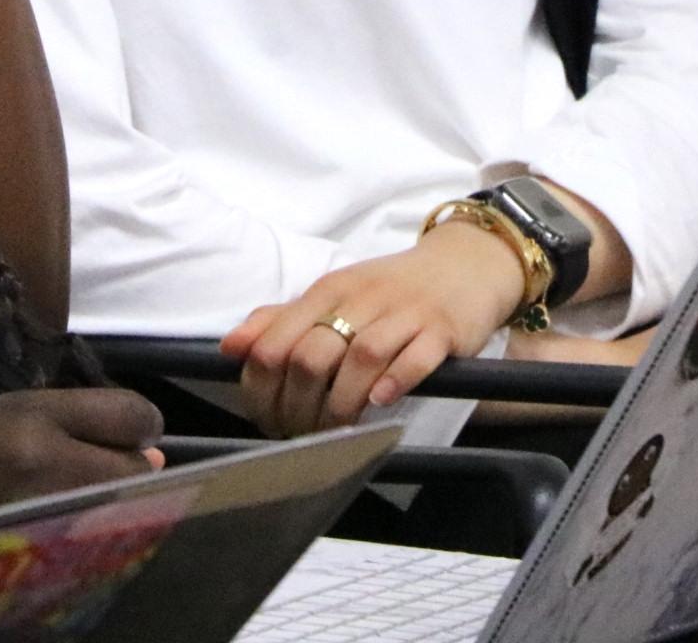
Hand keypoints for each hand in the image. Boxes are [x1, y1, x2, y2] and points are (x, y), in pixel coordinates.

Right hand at [0, 388, 166, 532]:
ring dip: (113, 498)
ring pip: (121, 505)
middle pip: (135, 467)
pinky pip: (97, 536)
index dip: (142, 422)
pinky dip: (94, 527)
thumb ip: (75, 418)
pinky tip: (65, 521)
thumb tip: (150, 443)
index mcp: (34, 420)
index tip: (131, 432)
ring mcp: (48, 514)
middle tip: (100, 468)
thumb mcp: (4, 410)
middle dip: (130, 466)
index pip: (131, 414)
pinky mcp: (43, 554)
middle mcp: (48, 466)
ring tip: (75, 494)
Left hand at [220, 225, 528, 436]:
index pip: (277, 342)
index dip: (263, 390)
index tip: (269, 420)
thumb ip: (282, 320)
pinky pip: (415, 356)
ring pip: (361, 358)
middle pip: (313, 355)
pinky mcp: (442, 329)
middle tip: (305, 433)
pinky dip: (395, 382)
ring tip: (338, 429)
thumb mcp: (334, 295)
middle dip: (301, 406)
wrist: (465, 264)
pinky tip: (382, 402)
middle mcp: (361, 298)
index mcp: (328, 290)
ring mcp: (404, 312)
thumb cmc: (391, 290)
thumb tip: (231, 347)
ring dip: (343, 403)